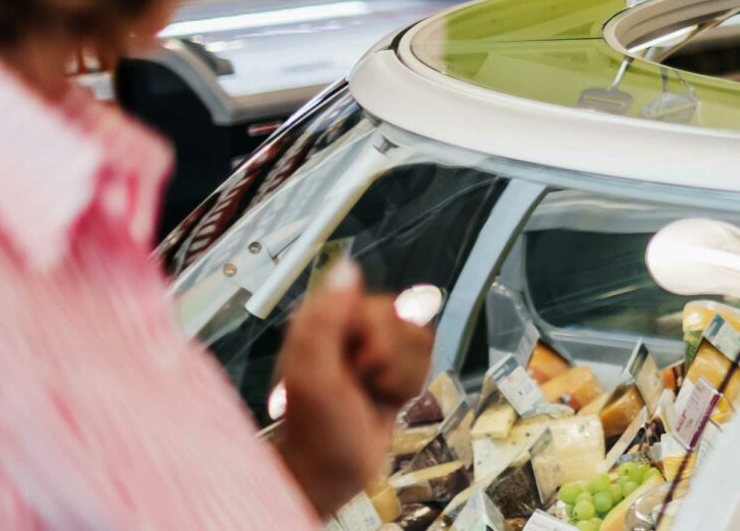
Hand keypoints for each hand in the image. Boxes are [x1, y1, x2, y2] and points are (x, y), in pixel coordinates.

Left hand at [272, 260, 432, 515]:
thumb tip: (348, 267)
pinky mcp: (392, 365)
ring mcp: (373, 345)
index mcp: (324, 317)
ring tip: (373, 395)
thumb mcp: (313, 378)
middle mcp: (349, 325)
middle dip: (391, 362)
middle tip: (362, 385)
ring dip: (402, 377)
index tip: (357, 368)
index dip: (378, 340)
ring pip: (420, 340)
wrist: (329, 473)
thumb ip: (325, 321)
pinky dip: (410, 386)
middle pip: (406, 320)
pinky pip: (425, 359)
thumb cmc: (317, 432)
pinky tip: (386, 399)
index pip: (380, 305)